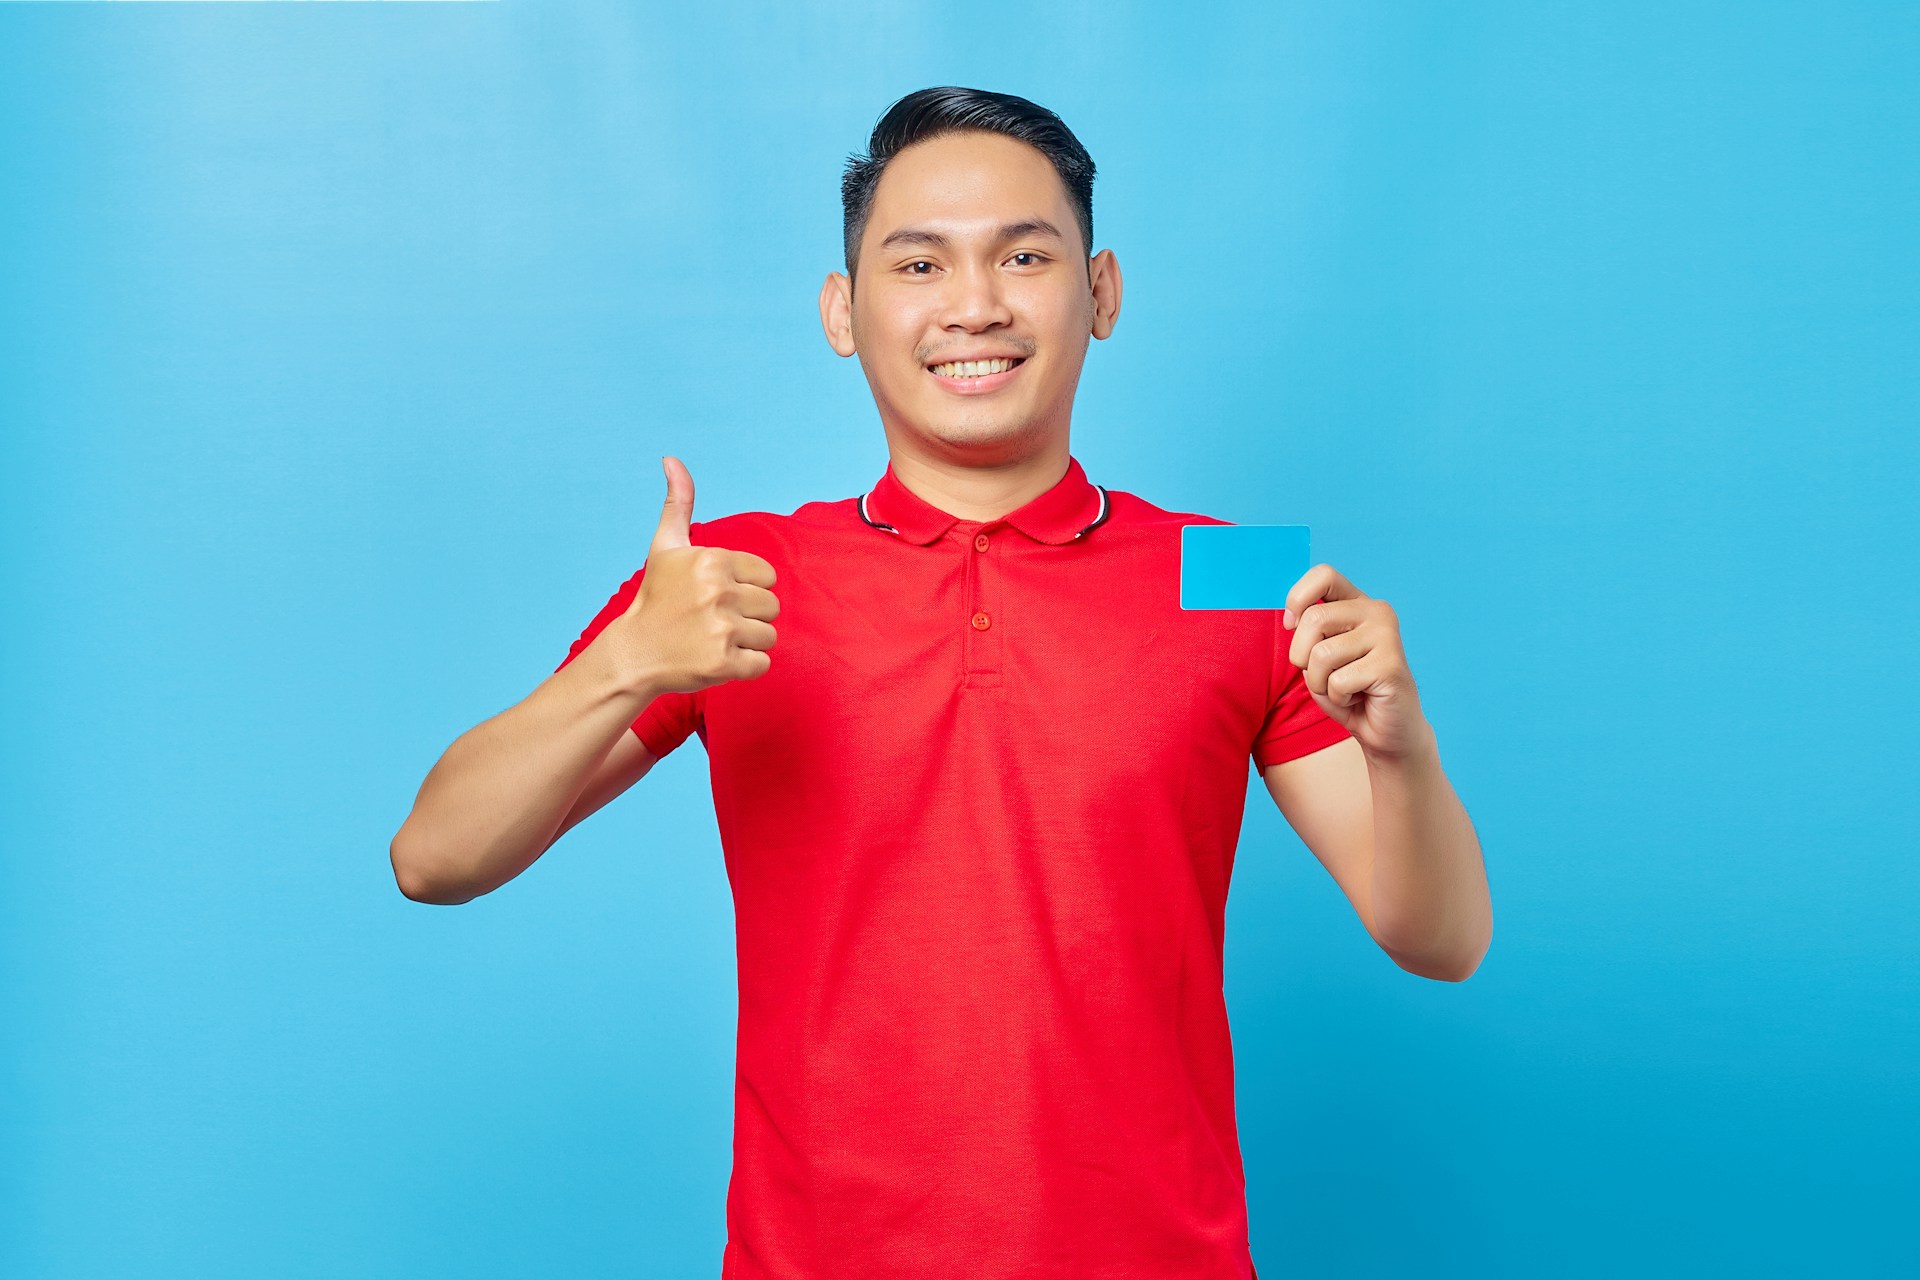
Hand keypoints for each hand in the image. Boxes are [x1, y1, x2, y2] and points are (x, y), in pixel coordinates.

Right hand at [613, 455, 779, 693]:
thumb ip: (678, 503)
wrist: (634, 653)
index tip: (716, 596)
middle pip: (772, 606)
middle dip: (749, 616)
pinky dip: (745, 667)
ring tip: (714, 640)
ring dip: (747, 642)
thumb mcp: (665, 546)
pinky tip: (716, 659)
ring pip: (769, 636)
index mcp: (713, 560)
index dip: (746, 588)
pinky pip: (762, 664)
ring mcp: (722, 629)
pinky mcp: (724, 663)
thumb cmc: (656, 598)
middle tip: (714, 621)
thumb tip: (671, 458)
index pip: (767, 577)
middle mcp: (719, 592)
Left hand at [1284, 563, 1432, 762]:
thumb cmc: (1347, 692)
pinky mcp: (1390, 665)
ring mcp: (1387, 636)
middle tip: (1322, 675)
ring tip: (1343, 689)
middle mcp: (1377, 612)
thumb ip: (1306, 633)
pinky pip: (1337, 681)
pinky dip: (1337, 699)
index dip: (1297, 598)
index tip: (1291, 624)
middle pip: (1314, 618)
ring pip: (1321, 654)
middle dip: (1302, 656)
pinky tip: (1359, 698)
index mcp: (1358, 604)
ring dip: (1320, 683)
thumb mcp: (1317, 657)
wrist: (1387, 732)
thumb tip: (1292, 619)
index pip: (1324, 574)